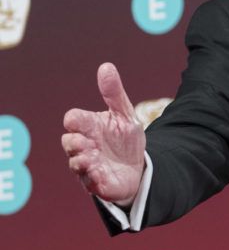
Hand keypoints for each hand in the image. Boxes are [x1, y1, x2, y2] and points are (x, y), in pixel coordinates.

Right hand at [62, 63, 145, 206]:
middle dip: (74, 142)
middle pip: (69, 142)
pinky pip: (91, 183)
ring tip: (91, 158)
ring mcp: (89, 166)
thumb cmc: (125, 139)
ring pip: (76, 164)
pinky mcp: (98, 184)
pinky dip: (94, 179)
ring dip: (81, 161)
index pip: (73, 120)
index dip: (74, 120)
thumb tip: (106, 66)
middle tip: (86, 142)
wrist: (138, 167)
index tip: (77, 120)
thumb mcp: (125, 114)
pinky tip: (101, 174)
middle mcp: (84, 146)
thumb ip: (114, 93)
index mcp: (89, 127)